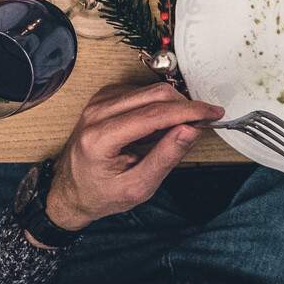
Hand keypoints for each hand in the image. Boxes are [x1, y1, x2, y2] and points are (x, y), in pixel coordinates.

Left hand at [43, 82, 221, 231]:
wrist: (69, 192)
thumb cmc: (100, 194)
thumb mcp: (137, 187)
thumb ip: (165, 157)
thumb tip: (191, 129)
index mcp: (100, 137)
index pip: (155, 113)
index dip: (190, 111)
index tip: (214, 113)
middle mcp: (96, 113)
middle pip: (155, 94)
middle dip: (185, 106)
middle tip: (203, 121)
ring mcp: (98, 102)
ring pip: (150, 89)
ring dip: (172, 106)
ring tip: (176, 130)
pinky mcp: (104, 98)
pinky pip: (142, 91)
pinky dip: (158, 105)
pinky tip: (157, 125)